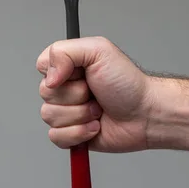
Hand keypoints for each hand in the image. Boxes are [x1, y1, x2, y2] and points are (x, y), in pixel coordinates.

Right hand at [36, 36, 153, 152]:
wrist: (145, 114)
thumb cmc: (128, 83)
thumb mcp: (99, 51)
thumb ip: (64, 52)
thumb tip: (48, 77)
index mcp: (69, 66)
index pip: (42, 66)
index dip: (59, 73)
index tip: (80, 75)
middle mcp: (66, 88)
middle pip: (45, 94)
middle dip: (75, 96)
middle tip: (95, 93)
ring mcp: (67, 112)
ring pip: (49, 116)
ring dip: (79, 115)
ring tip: (98, 110)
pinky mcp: (71, 134)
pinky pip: (56, 137)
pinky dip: (78, 133)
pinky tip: (95, 127)